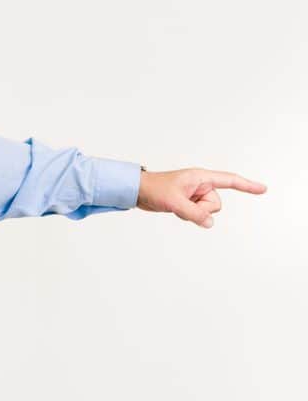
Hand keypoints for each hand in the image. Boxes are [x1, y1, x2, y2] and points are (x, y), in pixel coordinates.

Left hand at [137, 168, 266, 227]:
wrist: (138, 191)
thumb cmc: (154, 189)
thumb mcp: (174, 202)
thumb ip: (194, 213)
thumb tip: (210, 223)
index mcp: (200, 177)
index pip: (229, 181)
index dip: (247, 186)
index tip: (263, 189)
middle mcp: (201, 185)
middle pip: (216, 204)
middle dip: (202, 209)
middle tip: (182, 203)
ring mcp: (195, 194)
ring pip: (207, 211)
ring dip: (193, 213)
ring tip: (176, 205)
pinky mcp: (189, 202)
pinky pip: (198, 214)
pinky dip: (189, 215)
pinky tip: (175, 209)